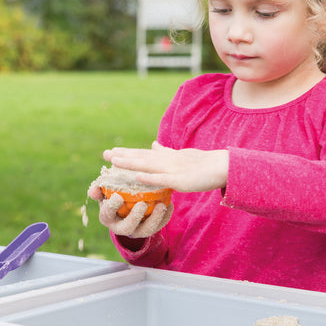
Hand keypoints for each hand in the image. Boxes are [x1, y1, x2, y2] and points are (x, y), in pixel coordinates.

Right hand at [87, 185, 172, 237]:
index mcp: (107, 217)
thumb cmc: (115, 195)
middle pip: (127, 227)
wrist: (127, 206)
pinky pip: (159, 226)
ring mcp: (137, 230)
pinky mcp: (150, 228)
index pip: (107, 214)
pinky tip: (170, 204)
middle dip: (135, 217)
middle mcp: (121, 227)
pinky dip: (165, 216)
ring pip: (146, 230)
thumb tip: (93, 190)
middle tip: (142, 204)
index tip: (118, 196)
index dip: (111, 206)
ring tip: (161, 205)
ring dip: (155, 219)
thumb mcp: (105, 191)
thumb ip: (99, 189)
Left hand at [103, 142, 228, 192]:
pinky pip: (162, 179)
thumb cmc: (202, 163)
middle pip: (140, 158)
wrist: (221, 166)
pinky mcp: (180, 180)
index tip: (111, 152)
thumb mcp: (180, 155)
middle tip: (105, 154)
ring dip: (130, 163)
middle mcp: (166, 160)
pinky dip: (149, 177)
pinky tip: (137, 177)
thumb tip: (153, 145)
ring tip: (114, 161)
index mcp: (166, 157)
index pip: (142, 154)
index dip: (126, 153)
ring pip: (147, 166)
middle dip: (122, 156)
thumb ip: (166, 152)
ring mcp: (172, 169)